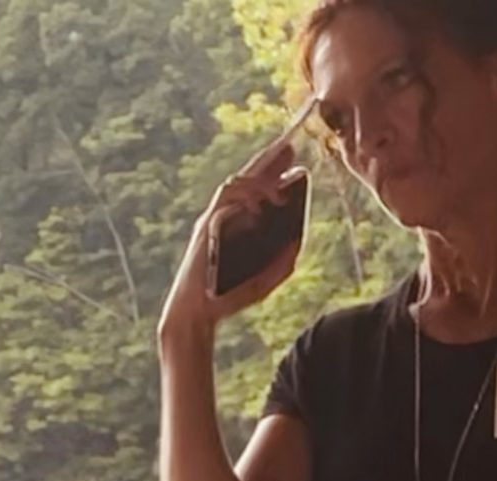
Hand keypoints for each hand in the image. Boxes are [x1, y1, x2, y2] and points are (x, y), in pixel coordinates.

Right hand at [160, 143, 306, 343]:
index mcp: (237, 226)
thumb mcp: (265, 281)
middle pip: (246, 179)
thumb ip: (282, 263)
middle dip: (268, 162)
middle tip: (290, 149)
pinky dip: (244, 196)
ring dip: (260, 180)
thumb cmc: (227, 299)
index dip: (273, 173)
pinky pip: (225, 198)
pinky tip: (261, 206)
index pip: (255, 192)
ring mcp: (213, 219)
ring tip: (281, 190)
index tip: (294, 162)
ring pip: (236, 183)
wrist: (198, 314)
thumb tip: (298, 239)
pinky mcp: (205, 226)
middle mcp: (223, 217)